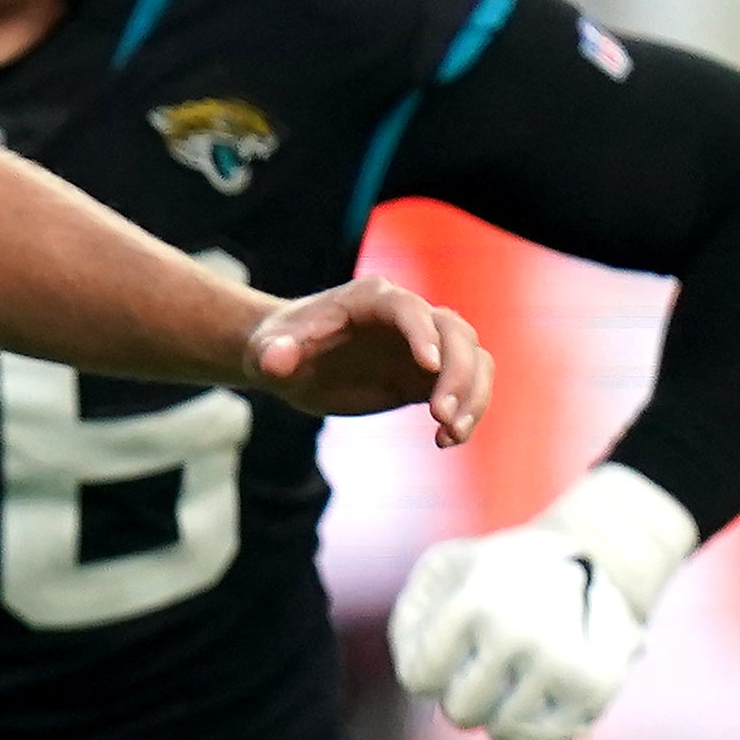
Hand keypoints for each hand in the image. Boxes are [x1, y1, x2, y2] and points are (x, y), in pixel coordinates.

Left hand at [244, 277, 489, 443]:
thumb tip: (278, 359)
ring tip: (449, 434)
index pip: (407, 309)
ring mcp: (422, 345)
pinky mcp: (425, 375)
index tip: (428, 366)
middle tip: (441, 416)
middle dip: (457, 372)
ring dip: (473, 395)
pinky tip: (446, 440)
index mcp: (368, 299)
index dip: (422, 333)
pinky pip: (465, 387)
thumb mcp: (266, 351)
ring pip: (473, 357)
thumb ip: (274, 353)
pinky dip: (467, 411)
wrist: (288, 361)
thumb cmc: (276, 346)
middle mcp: (405, 316)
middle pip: (455, 331)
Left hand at [389, 464, 698, 739]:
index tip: (444, 654)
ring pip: (503, 733)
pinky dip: (532, 736)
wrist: (591, 556)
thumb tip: (419, 681)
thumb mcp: (444, 568)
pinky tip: (533, 705)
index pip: (420, 678)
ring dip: (499, 713)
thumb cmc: (498, 570)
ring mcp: (561, 664)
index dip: (428, 671)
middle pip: (461, 713)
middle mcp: (518, 634)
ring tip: (511, 677)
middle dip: (463, 695)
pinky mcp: (595, 690)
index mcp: (473, 601)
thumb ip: (411, 619)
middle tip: (482, 667)